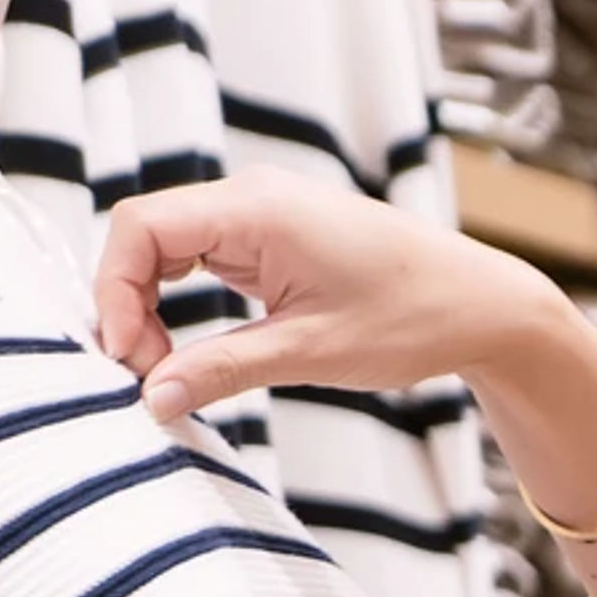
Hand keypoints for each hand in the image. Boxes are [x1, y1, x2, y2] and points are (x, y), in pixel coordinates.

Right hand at [94, 169, 570, 420]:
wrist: (483, 306)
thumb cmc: (413, 319)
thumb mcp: (310, 352)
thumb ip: (223, 370)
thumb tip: (151, 400)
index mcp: (257, 208)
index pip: (139, 226)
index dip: (114, 290)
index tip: (126, 357)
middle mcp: (253, 197)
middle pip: (147, 236)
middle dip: (129, 304)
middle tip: (146, 376)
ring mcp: (264, 214)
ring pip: (170, 250)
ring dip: (153, 307)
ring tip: (166, 369)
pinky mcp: (275, 238)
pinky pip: (203, 259)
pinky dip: (183, 302)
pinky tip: (189, 350)